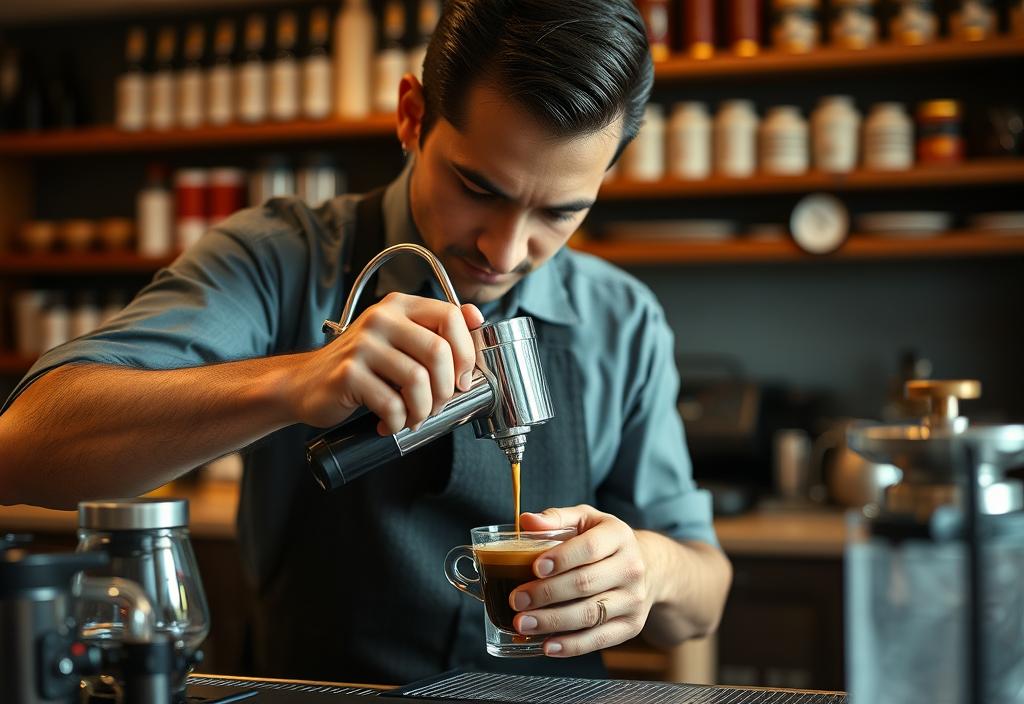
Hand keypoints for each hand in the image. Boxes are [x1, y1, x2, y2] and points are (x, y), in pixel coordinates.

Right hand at [290, 292, 483, 433]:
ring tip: (414, 417)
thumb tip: (477, 318)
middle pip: (438, 351)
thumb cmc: (361, 366)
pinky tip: (390, 423)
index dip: (466, 352)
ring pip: (418, 380)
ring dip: (423, 410)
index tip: (463, 378)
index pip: (451, 316)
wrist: (306, 383)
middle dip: (447, 389)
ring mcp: (363, 345)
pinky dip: (398, 421)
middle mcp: (381, 318)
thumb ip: (434, 329)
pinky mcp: (348, 373)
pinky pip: (391, 403)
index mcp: (400, 306)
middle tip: (438, 406)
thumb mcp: (399, 339)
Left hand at [511, 505, 653, 656]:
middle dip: (547, 594)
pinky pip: (600, 639)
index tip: (535, 568)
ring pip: (590, 614)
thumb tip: (526, 521)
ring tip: (523, 623)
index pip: (590, 548)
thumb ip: (556, 518)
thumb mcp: (585, 520)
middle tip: (516, 599)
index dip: (562, 558)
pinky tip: (548, 645)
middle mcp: (631, 568)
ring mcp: (634, 599)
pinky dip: (572, 646)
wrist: (647, 566)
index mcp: (619, 536)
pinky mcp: (632, 626)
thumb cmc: (604, 541)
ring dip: (553, 622)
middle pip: (586, 584)